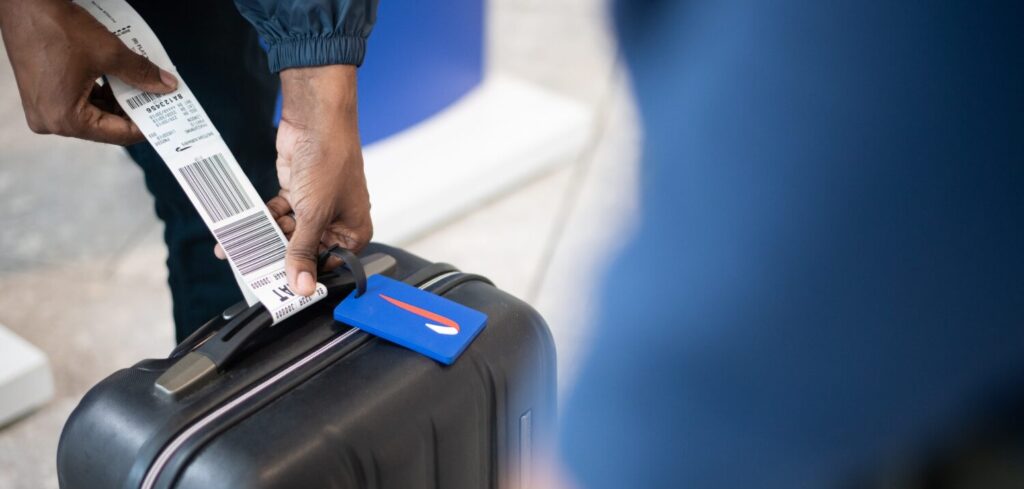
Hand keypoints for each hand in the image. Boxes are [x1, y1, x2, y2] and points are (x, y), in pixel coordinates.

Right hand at [0, 0, 176, 144]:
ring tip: (142, 89)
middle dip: (132, 112)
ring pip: (92, 114)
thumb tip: (166, 85)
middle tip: (157, 101)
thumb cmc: (56, 28)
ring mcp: (42, 109)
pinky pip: (77, 103)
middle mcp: (50, 121)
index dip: (145, 126)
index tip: (166, 119)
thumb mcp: (109, 53)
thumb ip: (141, 73)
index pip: (117, 134)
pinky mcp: (41, 96)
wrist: (23, 4)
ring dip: (117, 101)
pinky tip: (118, 82)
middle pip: (104, 126)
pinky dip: (99, 94)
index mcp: (65, 119)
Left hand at [215, 65, 371, 295]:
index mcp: (353, 232)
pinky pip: (277, 216)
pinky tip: (241, 231)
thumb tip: (302, 286)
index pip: (329, 266)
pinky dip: (261, 221)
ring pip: (287, 234)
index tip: (279, 290)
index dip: (305, 277)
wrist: (315, 119)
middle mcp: (336, 222)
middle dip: (278, 259)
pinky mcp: (296, 194)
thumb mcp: (315, 214)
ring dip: (264, 240)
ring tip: (238, 251)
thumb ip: (304, 251)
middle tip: (252, 271)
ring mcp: (315, 208)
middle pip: (305, 251)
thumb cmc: (331, 160)